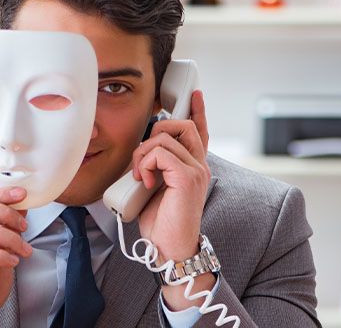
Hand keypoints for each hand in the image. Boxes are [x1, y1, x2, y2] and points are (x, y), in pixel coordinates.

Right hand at [0, 187, 32, 327]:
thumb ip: (7, 234)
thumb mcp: (1, 256)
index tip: (23, 194)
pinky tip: (13, 262)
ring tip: (24, 249)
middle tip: (25, 225)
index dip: (1, 194)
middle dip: (6, 212)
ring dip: (9, 237)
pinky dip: (0, 255)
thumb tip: (22, 209)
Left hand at [132, 90, 215, 310]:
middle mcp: (199, 166)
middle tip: (142, 158)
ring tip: (140, 175)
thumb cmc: (161, 222)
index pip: (200, 132)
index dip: (198, 111)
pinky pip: (160, 153)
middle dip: (155, 131)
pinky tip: (144, 182)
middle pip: (182, 125)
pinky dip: (145, 164)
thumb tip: (142, 151)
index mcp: (194, 167)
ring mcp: (196, 170)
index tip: (195, 94)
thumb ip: (156, 166)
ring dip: (143, 154)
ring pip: (165, 137)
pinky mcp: (188, 178)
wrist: (169, 248)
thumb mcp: (156, 187)